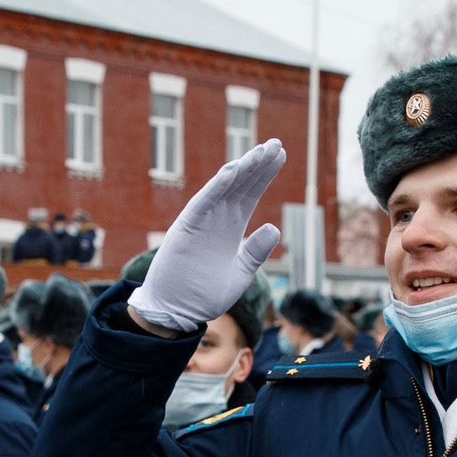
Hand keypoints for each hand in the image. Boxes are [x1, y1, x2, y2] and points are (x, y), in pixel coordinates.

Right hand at [130, 139, 284, 334]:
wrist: (176, 313)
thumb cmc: (204, 296)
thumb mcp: (239, 274)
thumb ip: (255, 253)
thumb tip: (274, 228)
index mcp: (231, 228)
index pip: (251, 193)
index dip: (265, 174)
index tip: (281, 154)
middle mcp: (217, 219)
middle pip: (241, 185)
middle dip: (258, 164)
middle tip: (276, 143)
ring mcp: (201, 222)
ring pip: (223, 189)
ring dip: (241, 170)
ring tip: (260, 152)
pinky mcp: (185, 229)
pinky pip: (202, 204)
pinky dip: (216, 188)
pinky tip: (231, 171)